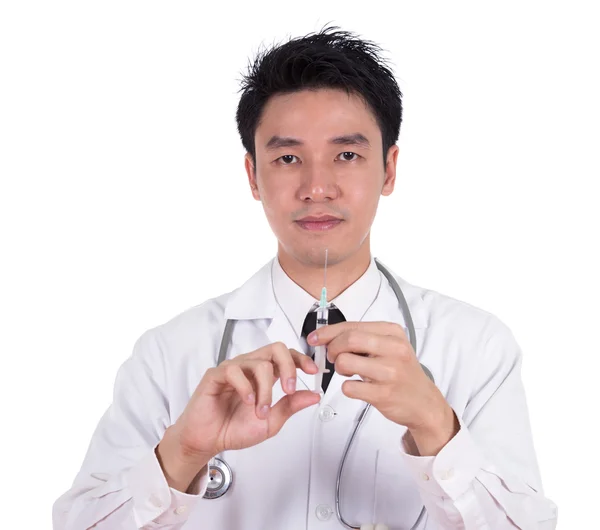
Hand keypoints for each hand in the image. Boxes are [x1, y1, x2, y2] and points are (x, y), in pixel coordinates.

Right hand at [168, 342, 320, 461]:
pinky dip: (245, 387)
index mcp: (264, 375)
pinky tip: (247, 401)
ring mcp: (233, 369)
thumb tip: (314, 396)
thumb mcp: (271, 422)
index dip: (301, 359)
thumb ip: (291, 406)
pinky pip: (234, 370)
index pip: (286, 355)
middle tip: (290, 389)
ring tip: (261, 410)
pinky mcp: (216, 375)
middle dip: (289, 367)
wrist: (208, 441)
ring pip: (259, 363)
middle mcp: (250, 368)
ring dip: (266, 390)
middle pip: (276, 349)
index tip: (313, 371)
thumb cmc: (233, 429)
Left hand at [307, 321, 457, 446]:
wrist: (423, 402)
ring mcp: (390, 372)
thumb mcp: (389, 347)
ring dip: (339, 369)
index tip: (315, 338)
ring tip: (349, 372)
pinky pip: (349, 387)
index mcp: (393, 333)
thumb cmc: (401, 372)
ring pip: (345, 362)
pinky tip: (358, 387)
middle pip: (348, 339)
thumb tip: (328, 336)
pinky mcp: (384, 394)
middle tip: (332, 357)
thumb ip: (363, 338)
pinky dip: (347, 387)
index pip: (352, 326)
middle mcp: (394, 349)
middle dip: (332, 348)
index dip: (328, 332)